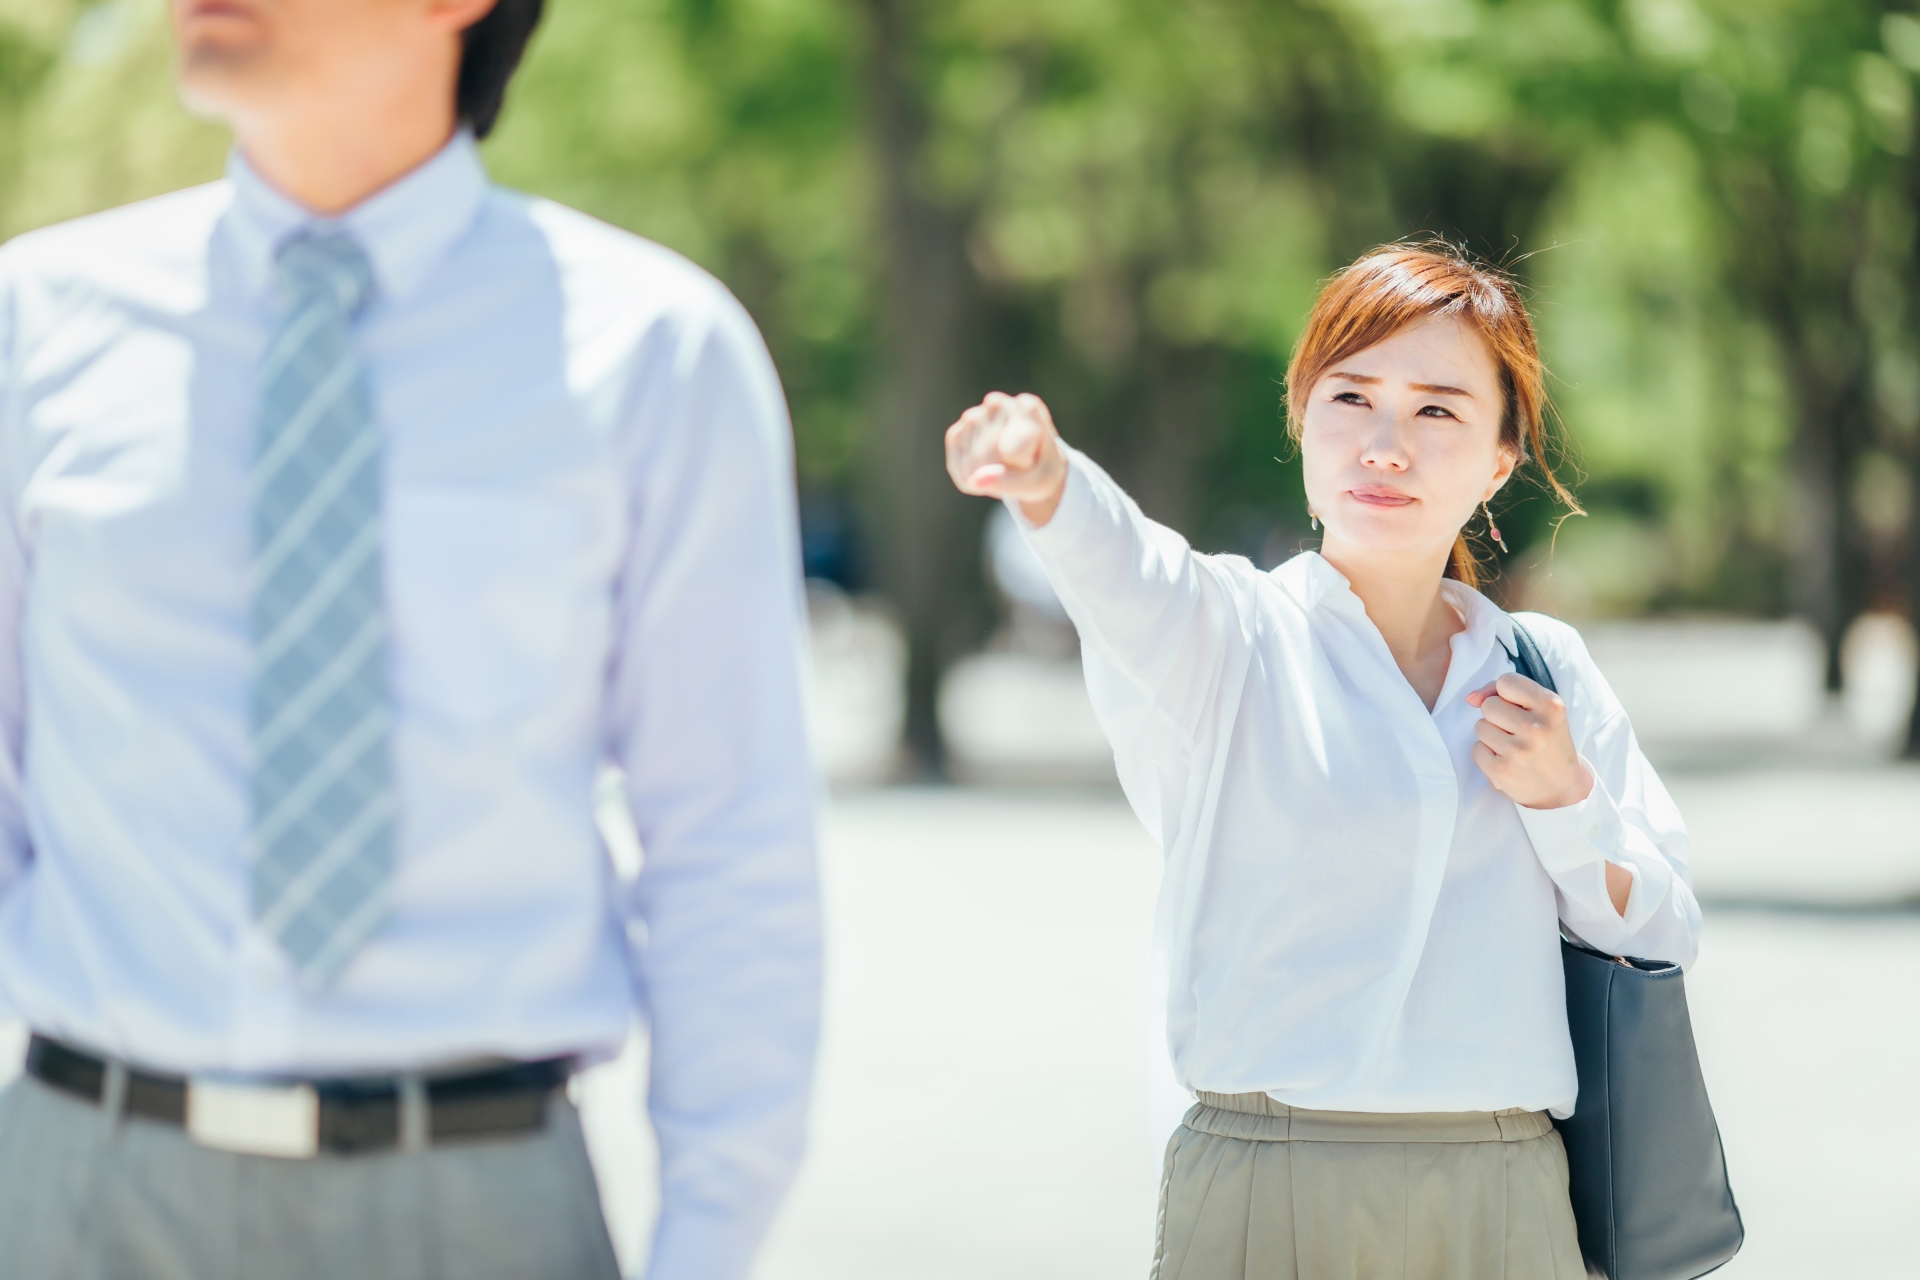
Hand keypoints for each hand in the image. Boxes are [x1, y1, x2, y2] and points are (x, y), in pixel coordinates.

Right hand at [944, 391, 1068, 524]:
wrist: (1031, 463)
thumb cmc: (1040, 469)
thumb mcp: (1039, 481)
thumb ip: (1010, 483)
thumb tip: (972, 481)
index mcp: (1027, 409)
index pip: (1014, 447)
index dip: (1022, 464)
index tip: (1033, 459)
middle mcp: (998, 404)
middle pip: (989, 453)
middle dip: (1001, 473)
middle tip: (1017, 468)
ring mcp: (974, 416)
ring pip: (971, 461)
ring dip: (986, 478)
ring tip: (1002, 469)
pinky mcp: (955, 433)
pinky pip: (956, 465)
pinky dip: (969, 479)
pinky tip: (985, 474)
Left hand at [1466, 673, 1591, 810]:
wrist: (1562, 787)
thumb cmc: (1547, 740)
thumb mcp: (1541, 709)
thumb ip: (1504, 692)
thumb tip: (1470, 698)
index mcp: (1551, 706)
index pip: (1506, 681)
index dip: (1504, 693)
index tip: (1517, 707)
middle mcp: (1536, 728)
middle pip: (1489, 705)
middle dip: (1498, 716)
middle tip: (1518, 731)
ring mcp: (1518, 751)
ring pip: (1480, 726)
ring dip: (1492, 735)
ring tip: (1514, 746)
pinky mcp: (1501, 771)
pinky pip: (1476, 749)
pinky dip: (1487, 754)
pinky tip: (1507, 761)